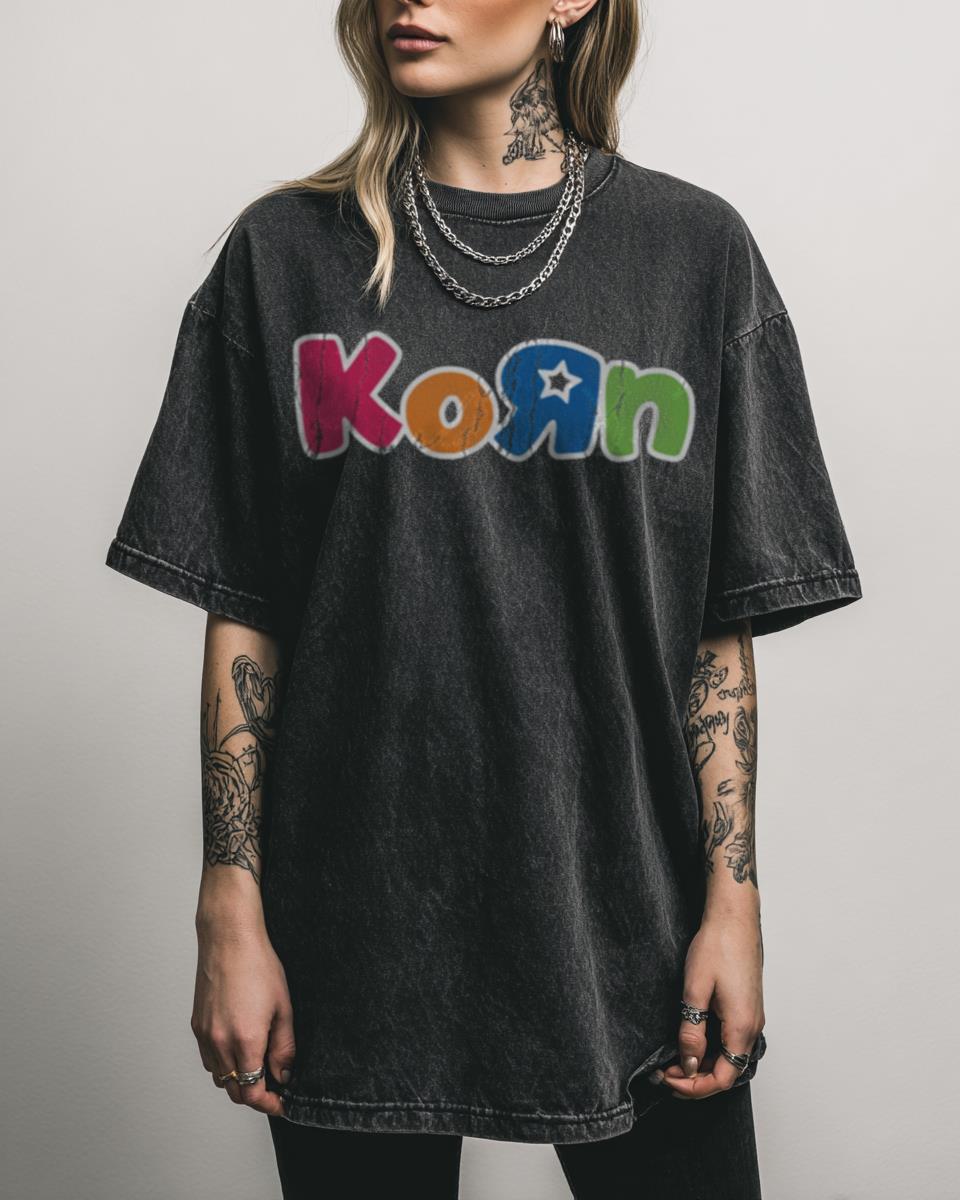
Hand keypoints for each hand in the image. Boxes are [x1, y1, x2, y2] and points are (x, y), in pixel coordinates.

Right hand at [191, 915, 295, 1116]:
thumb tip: (284, 1074)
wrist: (229, 939)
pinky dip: (223, 1065)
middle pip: (234, 1091)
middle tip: (274, 1088)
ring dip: (238, 1080)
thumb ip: (284, 1047)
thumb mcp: (283, 1007)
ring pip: (219, 1077)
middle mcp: (220, 1043)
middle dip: (255, 1095)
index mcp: (245, 1040)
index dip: (268, 1104)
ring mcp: (205, 1035)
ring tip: (258, 1066)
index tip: (281, 1103)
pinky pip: (208, 1059)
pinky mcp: (196, 1026)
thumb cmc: (258, 966)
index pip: (252, 1092)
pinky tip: (238, 1050)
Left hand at [658, 909, 764, 1099]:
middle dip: (695, 1078)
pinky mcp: (747, 1007)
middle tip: (664, 1072)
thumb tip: (689, 1064)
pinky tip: (691, 1040)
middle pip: (727, 1071)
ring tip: (673, 1059)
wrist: (734, 918)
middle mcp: (753, 1027)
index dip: (694, 1087)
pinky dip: (711, 1049)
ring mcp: (752, 1017)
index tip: (668, 1079)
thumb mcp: (695, 990)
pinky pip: (731, 1040)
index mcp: (742, 1027)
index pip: (722, 1078)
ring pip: (729, 1057)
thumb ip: (692, 1031)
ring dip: (703, 1064)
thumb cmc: (717, 946)